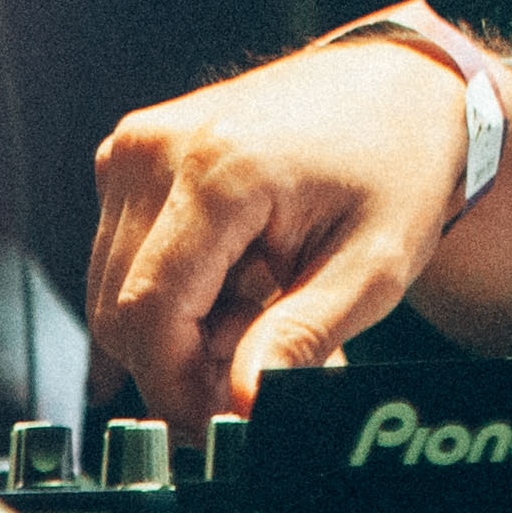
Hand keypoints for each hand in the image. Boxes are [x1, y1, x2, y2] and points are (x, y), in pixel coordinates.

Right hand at [83, 40, 484, 424]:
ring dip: (176, 329)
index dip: (173, 387)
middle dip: (179, 365)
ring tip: (261, 318)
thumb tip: (243, 405)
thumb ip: (302, 338)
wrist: (396, 86)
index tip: (216, 427)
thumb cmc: (397, 166)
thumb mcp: (374, 266)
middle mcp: (158, 148)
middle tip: (257, 376)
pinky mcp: (131, 154)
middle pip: (121, 306)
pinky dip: (170, 291)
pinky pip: (121, 255)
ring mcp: (136, 145)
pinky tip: (233, 291)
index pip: (149, 312)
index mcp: (218, 169)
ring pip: (114, 288)